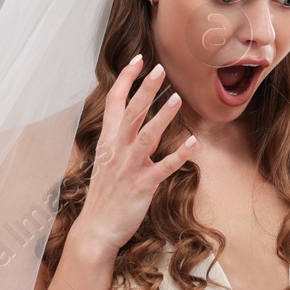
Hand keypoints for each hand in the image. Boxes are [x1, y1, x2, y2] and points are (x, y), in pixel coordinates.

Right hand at [73, 55, 198, 259]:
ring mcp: (129, 167)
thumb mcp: (108, 162)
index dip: (125, 80)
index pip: (114, 103)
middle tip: (160, 68)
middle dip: (145, 89)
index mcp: (108, 142)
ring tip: (177, 98)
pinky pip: (163, 167)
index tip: (138, 60)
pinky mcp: (142, 185)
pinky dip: (178, 155)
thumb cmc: (105, 196)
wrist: (96, 230)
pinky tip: (193, 143)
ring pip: (146, 136)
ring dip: (162, 117)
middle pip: (131, 113)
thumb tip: (137, 123)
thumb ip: (122, 141)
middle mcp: (117, 150)